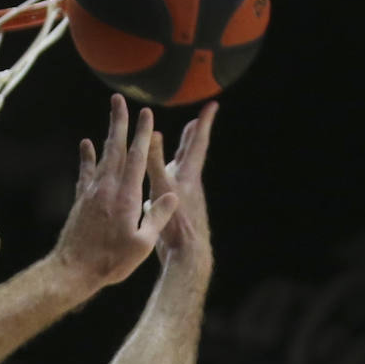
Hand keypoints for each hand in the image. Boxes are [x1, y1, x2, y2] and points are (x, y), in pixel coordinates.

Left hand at [51, 95, 177, 291]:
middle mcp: (107, 189)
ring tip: (111, 115)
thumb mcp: (142, 245)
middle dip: (120, 123)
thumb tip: (173, 194)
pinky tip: (86, 144)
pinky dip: (87, 156)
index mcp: (126, 197)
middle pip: (115, 148)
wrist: (73, 271)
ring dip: (107, 134)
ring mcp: (91, 193)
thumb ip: (158, 217)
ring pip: (101, 156)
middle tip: (120, 100)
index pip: (136, 159)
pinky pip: (85, 171)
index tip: (146, 114)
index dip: (142, 135)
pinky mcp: (81, 201)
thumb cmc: (110, 262)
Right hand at [149, 101, 216, 262]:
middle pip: (190, 156)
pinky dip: (163, 185)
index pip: (197, 144)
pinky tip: (152, 194)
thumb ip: (156, 163)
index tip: (212, 105)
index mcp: (188, 177)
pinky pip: (169, 192)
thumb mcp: (162, 189)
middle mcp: (189, 186)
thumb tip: (154, 134)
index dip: (204, 124)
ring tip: (173, 153)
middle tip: (195, 123)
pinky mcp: (177, 214)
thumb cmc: (177, 225)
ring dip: (176, 161)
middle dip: (191, 138)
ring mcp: (184, 200)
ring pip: (179, 175)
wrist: (188, 257)